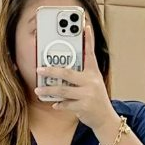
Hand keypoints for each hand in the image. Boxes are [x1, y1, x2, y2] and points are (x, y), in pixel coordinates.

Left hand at [34, 18, 116, 133]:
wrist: (105, 119)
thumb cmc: (96, 100)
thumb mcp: (93, 83)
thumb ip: (81, 75)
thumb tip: (62, 71)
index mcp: (93, 73)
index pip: (90, 53)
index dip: (88, 39)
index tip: (84, 26)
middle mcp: (91, 81)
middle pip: (67, 73)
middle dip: (51, 70)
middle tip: (39, 69)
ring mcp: (87, 94)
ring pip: (63, 90)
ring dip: (49, 91)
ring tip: (39, 90)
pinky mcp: (83, 106)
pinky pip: (66, 104)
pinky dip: (59, 104)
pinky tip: (54, 104)